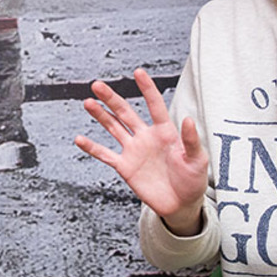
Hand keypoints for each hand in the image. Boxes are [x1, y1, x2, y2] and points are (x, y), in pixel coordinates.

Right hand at [74, 68, 208, 234]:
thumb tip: (188, 119)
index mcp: (165, 132)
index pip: (154, 105)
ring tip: (88, 102)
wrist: (181, 204)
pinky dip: (92, 147)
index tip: (138, 72)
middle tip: (98, 85)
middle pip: (125, 112)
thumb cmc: (193, 180)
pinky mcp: (125, 167)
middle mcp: (146, 137)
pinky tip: (79, 139)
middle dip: (112, 98)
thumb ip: (191, 140)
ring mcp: (134, 151)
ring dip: (100, 115)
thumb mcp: (197, 160)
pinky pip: (105, 155)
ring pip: (113, 128)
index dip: (147, 89)